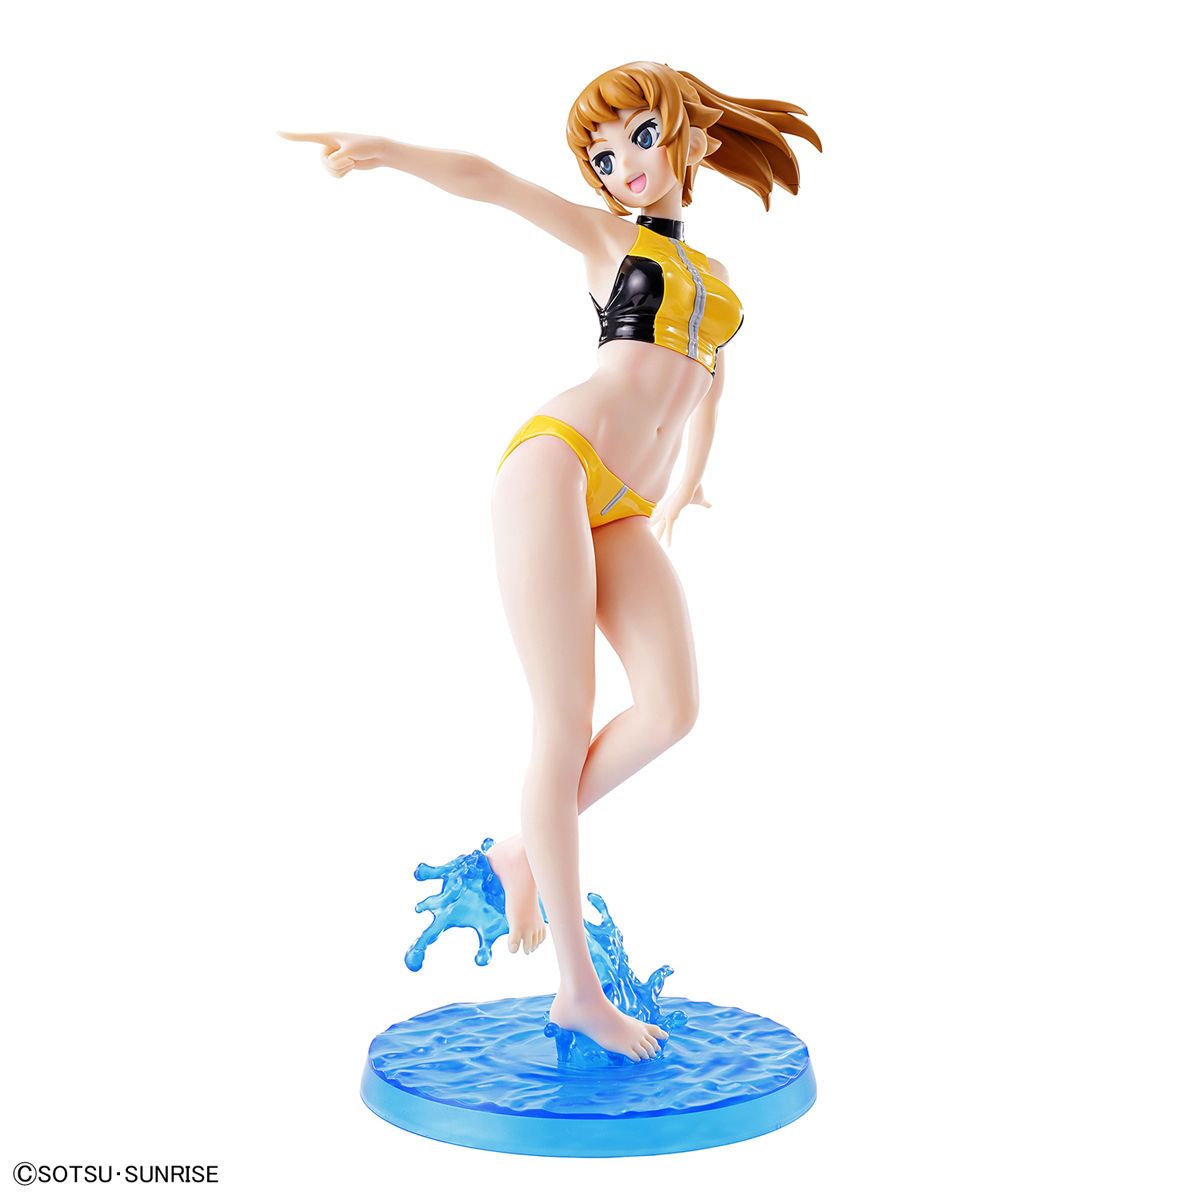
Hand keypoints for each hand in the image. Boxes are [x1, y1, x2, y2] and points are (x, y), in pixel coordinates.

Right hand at [277, 130, 391, 176]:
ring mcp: (332, 155)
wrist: (379, 151)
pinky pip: (334, 175)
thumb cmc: (366, 146)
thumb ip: (338, 158)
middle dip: (337, 165)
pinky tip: (351, 166)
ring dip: (342, 170)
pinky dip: (344, 174)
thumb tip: (330, 164)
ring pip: (328, 171)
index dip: (292, 136)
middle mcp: (327, 146)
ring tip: (352, 161)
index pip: (307, 136)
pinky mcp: (338, 164)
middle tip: (350, 159)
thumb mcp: (351, 151)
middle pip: (323, 162)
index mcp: (328, 136)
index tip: (278, 132)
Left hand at [649, 482, 711, 547]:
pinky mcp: (671, 516)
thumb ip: (705, 504)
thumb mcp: (700, 500)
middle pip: (658, 520)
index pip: (661, 511)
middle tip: (647, 531)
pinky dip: (669, 538)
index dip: (657, 515)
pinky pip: (669, 530)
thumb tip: (711, 505)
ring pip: (661, 527)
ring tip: (654, 543)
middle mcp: (666, 508)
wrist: (691, 484)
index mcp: (670, 504)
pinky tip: (668, 546)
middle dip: (653, 526)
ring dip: (658, 536)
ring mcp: (667, 512)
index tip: (652, 519)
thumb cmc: (695, 490)